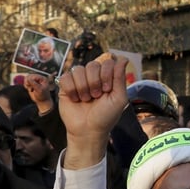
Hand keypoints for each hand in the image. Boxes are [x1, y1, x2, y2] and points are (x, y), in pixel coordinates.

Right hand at [24, 73, 55, 114]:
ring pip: (26, 78)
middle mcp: (39, 78)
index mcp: (43, 78)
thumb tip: (28, 78)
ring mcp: (34, 81)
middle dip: (28, 82)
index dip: (30, 80)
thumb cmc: (42, 95)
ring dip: (26, 83)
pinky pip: (25, 82)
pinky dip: (25, 85)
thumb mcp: (39, 89)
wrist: (42, 100)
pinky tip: (29, 89)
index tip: (30, 86)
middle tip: (30, 87)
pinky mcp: (31, 84)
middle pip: (29, 76)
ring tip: (30, 88)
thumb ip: (33, 83)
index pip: (34, 76)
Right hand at [58, 55, 128, 169]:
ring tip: (86, 99)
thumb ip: (120, 77)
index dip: (106, 74)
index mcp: (108, 77)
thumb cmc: (106, 116)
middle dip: (95, 82)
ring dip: (83, 87)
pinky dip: (71, 89)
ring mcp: (79, 80)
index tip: (107, 90)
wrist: (88, 130)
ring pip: (79, 70)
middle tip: (96, 96)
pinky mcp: (65, 86)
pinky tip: (75, 99)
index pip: (107, 62)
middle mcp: (94, 76)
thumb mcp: (119, 98)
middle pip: (92, 64)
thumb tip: (123, 58)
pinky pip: (66, 77)